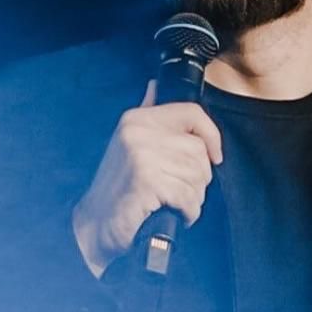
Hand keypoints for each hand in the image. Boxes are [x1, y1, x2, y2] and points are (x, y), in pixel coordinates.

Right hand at [72, 80, 222, 277]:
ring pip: (196, 175)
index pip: (192, 112)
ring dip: (192, 197)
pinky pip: (187, 196)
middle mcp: (139, 131)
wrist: (95, 225)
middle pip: (199, 150)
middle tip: (179, 191)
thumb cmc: (119, 189)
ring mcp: (141, 155)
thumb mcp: (131, 144)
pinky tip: (171, 213)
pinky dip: (187, 211)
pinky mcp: (146, 180)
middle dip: (198, 178)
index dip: (212, 135)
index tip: (215, 156)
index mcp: (138, 118)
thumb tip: (156, 85)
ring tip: (171, 203)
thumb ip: (150, 119)